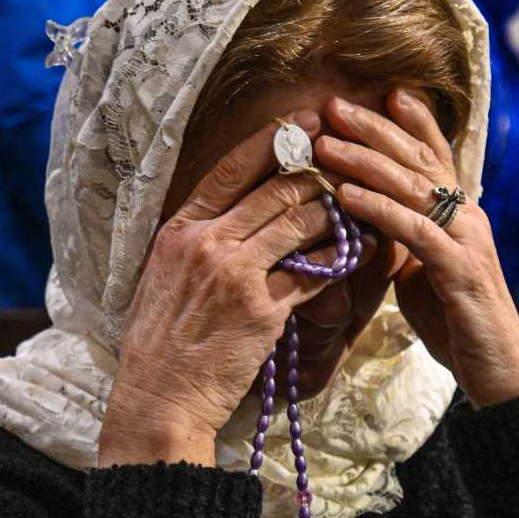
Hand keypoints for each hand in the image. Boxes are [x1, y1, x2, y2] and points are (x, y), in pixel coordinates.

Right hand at [99, 111, 370, 467]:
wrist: (160, 396)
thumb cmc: (160, 340)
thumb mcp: (163, 276)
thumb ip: (196, 240)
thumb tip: (231, 215)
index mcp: (180, 229)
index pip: (230, 169)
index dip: (273, 140)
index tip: (305, 121)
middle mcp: (207, 243)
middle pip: (276, 190)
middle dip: (318, 174)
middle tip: (347, 163)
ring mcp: (236, 275)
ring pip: (300, 223)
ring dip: (334, 212)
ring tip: (356, 206)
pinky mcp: (263, 310)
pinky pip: (313, 273)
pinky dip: (339, 258)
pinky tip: (359, 250)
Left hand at [313, 90, 518, 406]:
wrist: (499, 372)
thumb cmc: (456, 323)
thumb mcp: (421, 272)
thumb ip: (402, 240)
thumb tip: (367, 220)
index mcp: (461, 215)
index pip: (436, 155)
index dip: (412, 121)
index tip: (380, 91)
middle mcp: (468, 218)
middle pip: (420, 159)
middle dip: (375, 129)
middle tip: (332, 106)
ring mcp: (467, 241)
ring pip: (414, 187)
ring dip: (366, 161)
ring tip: (325, 143)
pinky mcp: (459, 271)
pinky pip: (413, 230)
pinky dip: (378, 209)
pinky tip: (345, 196)